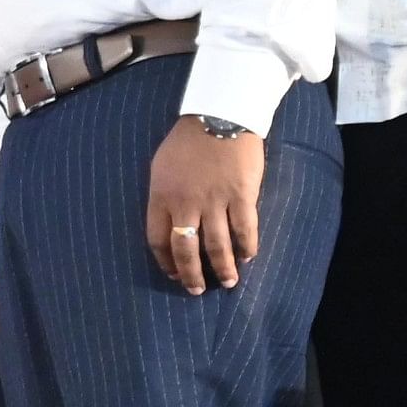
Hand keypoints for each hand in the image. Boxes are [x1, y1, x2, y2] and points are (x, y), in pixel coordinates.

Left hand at [145, 116, 266, 293]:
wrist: (219, 116)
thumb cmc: (187, 142)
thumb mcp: (161, 167)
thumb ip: (164, 197)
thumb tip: (170, 225)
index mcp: (161, 195)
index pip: (158, 239)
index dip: (166, 262)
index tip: (174, 274)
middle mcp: (185, 203)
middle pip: (186, 249)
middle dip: (192, 275)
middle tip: (197, 290)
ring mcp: (215, 201)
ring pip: (217, 246)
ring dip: (223, 268)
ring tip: (228, 282)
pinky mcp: (242, 196)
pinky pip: (245, 230)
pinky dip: (247, 247)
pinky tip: (248, 256)